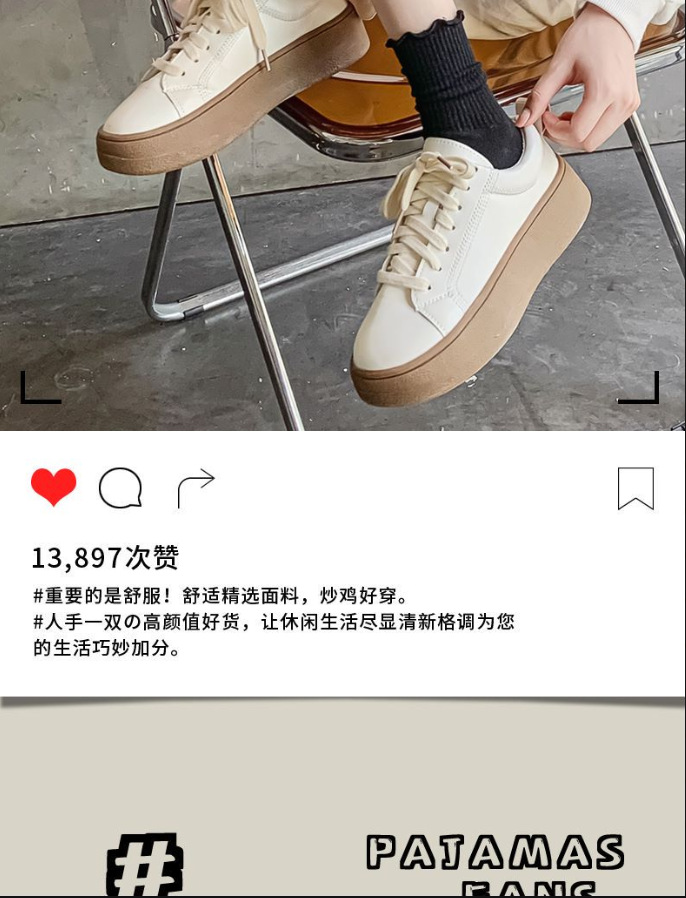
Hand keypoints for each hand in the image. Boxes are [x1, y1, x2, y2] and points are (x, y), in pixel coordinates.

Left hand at [516, 3, 640, 151]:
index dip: (555, 130)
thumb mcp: (559, 65)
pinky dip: (588, 128)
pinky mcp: (629, 105)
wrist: (612, 23)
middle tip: (553, 120)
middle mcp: (622, 101)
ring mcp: (628, 104)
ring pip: (597, 140)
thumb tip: (524, 119)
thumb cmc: (592, 35)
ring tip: (567, 115)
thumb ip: (539, 96)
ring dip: (576, 134)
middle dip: (565, 136)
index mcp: (606, 91)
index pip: (577, 133)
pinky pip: (606, 130)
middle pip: (588, 142)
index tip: (546, 117)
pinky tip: (580, 113)